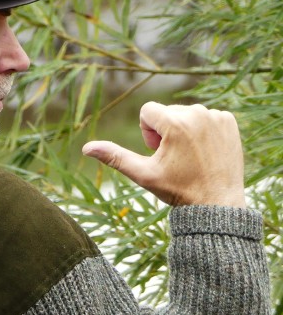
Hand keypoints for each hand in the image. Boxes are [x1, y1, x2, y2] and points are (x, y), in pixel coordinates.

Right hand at [82, 101, 245, 207]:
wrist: (216, 203)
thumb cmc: (178, 191)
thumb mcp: (143, 174)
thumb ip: (115, 157)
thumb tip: (86, 148)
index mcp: (174, 123)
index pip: (148, 112)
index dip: (148, 134)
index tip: (159, 153)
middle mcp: (197, 113)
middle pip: (167, 112)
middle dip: (166, 132)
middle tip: (176, 159)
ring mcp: (216, 116)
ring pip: (187, 114)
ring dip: (184, 132)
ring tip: (192, 157)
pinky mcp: (229, 121)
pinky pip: (207, 117)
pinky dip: (204, 132)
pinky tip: (206, 152)